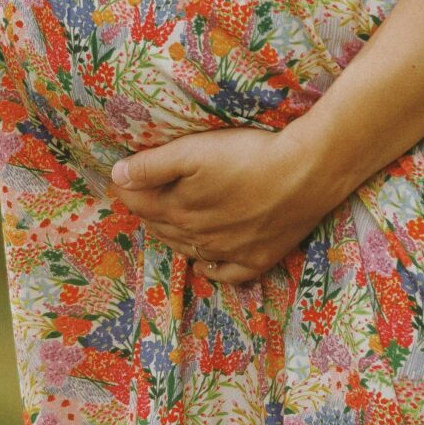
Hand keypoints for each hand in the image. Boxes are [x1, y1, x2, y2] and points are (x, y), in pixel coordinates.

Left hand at [110, 123, 337, 283]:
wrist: (306, 173)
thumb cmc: (248, 155)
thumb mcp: (194, 151)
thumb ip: (152, 166)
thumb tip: (117, 177)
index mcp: (178, 209)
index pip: (139, 203)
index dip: (127, 189)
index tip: (120, 177)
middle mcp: (198, 237)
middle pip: (162, 226)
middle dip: (147, 211)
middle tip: (141, 196)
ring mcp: (228, 251)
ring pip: (189, 249)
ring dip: (173, 236)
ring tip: (165, 222)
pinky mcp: (257, 258)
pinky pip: (225, 272)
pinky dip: (210, 269)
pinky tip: (204, 263)